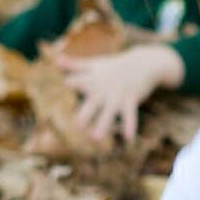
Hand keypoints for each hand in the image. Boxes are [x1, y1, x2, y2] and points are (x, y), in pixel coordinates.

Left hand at [58, 44, 184, 143]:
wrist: (142, 63)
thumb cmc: (114, 66)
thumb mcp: (95, 64)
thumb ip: (75, 65)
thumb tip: (56, 60)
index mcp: (92, 80)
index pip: (78, 81)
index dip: (71, 82)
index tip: (66, 84)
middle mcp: (103, 89)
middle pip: (91, 103)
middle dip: (85, 114)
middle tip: (79, 125)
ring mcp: (117, 96)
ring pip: (108, 113)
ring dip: (103, 125)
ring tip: (95, 138)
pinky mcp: (130, 100)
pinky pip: (130, 116)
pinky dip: (130, 126)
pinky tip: (129, 139)